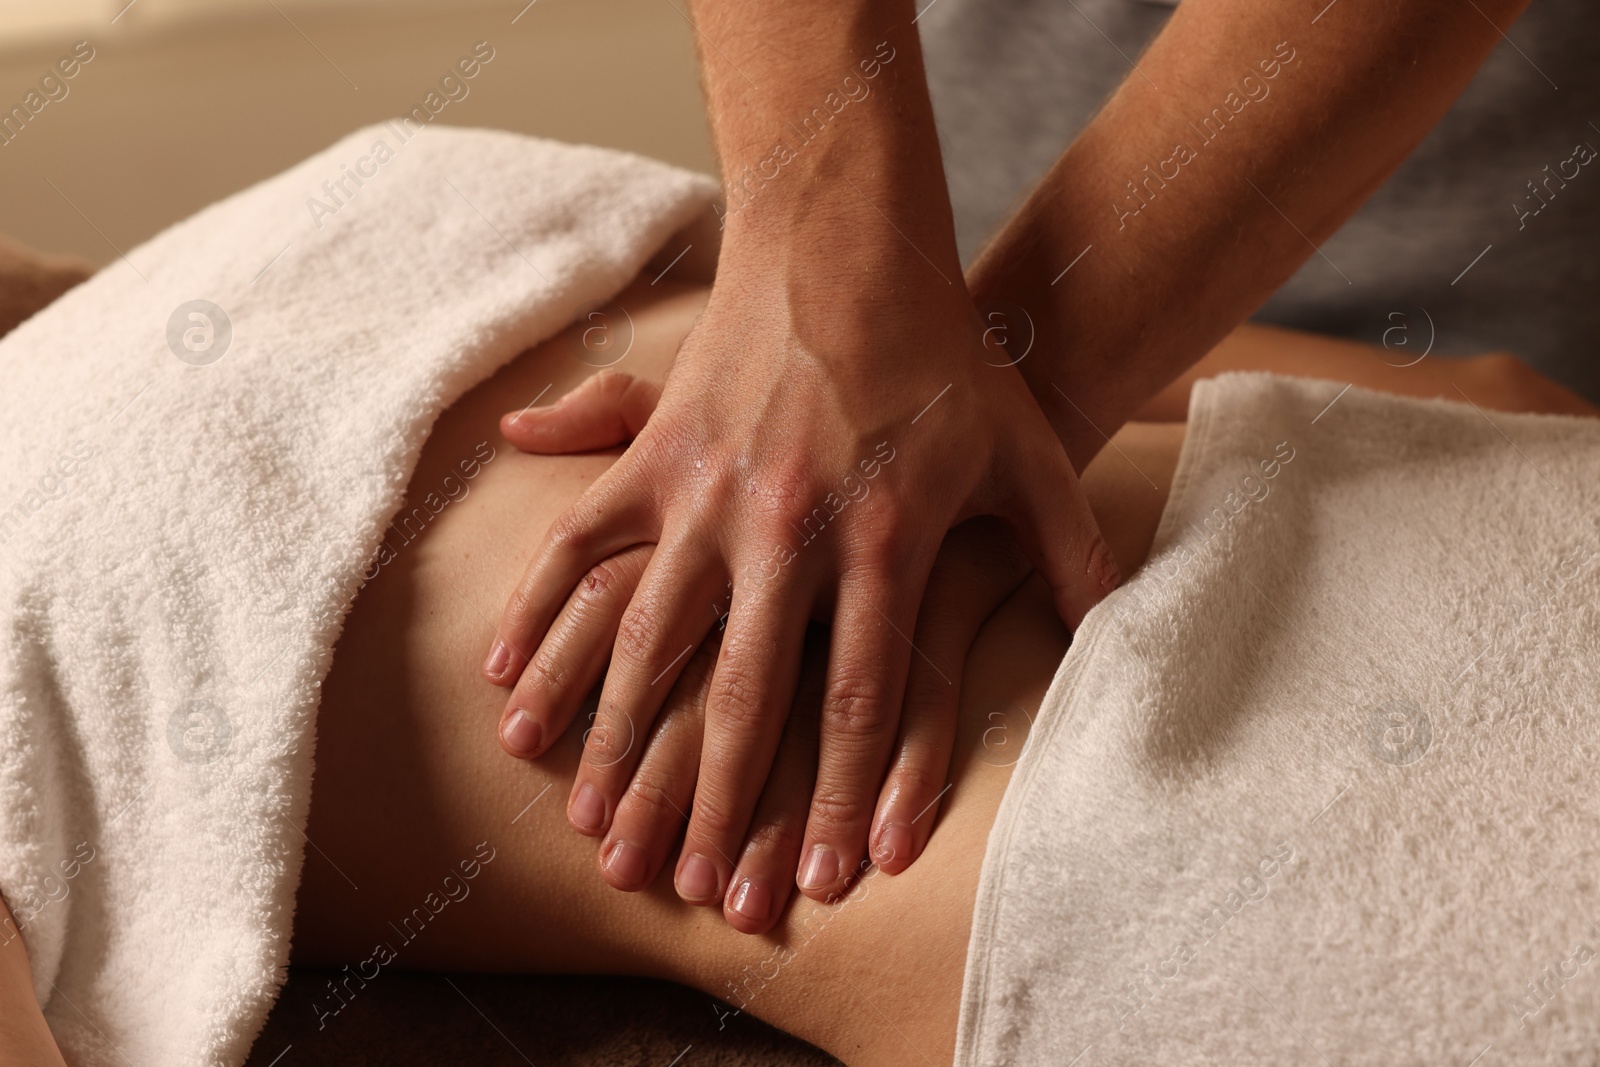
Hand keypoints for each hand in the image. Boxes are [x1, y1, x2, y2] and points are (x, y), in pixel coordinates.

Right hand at [484, 246, 1114, 908]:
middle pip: (746, 695)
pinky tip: (512, 685)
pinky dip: (542, 616)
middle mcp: (787, 529)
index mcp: (882, 539)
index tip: (830, 878)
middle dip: (721, 804)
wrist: (852, 239)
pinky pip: (581, 547)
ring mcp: (710, 493)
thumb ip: (1068, 548)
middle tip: (698, 889)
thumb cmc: (948, 353)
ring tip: (592, 823)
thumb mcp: (1025, 451)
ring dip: (617, 739)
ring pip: (651, 640)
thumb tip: (1114, 630)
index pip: (862, 699)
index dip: (846, 798)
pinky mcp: (657, 455)